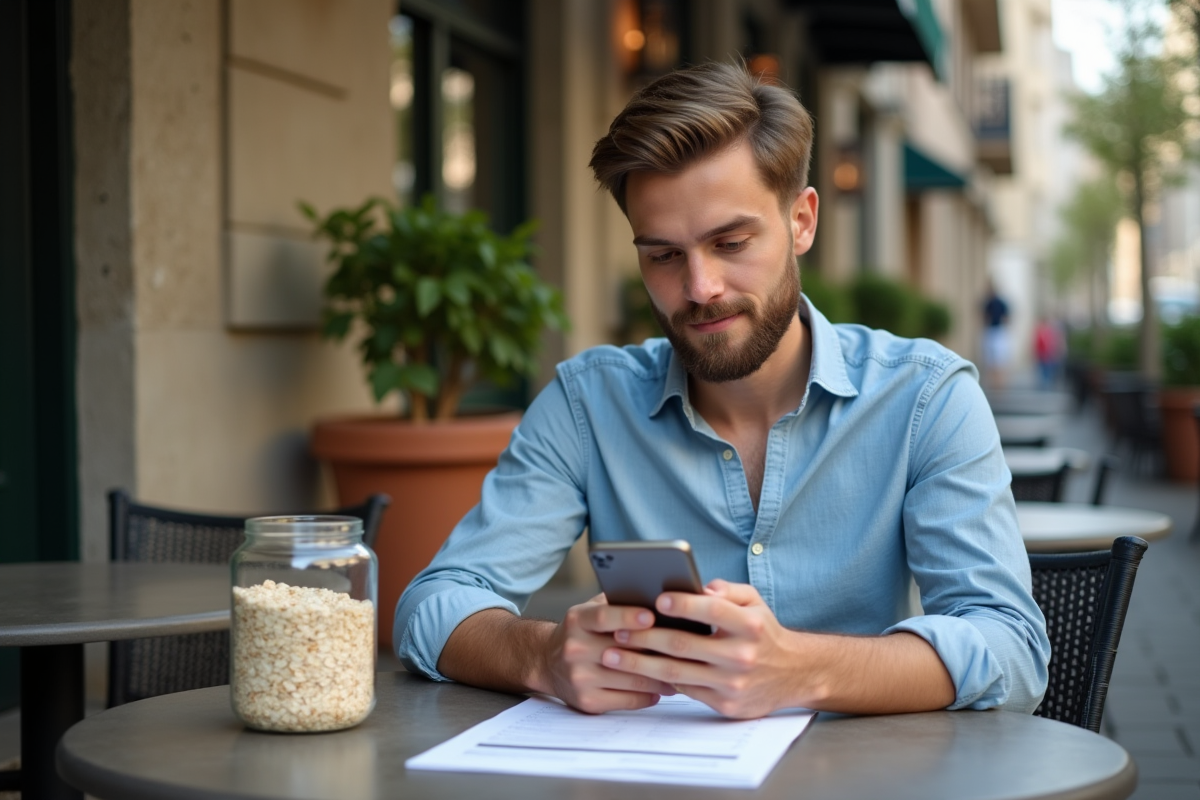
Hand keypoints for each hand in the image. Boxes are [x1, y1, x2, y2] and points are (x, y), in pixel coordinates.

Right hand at [535, 594, 676, 713]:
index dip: (628, 616)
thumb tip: (658, 599)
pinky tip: (661, 689)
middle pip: (623, 652)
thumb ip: (616, 603)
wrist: (547, 663)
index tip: (652, 616)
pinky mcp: (588, 701)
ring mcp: (580, 678)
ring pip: (632, 680)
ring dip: (662, 677)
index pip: (603, 617)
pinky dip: (649, 695)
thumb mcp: (590, 611)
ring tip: (682, 671)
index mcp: (577, 620)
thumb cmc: (582, 632)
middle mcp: (575, 648)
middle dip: (658, 651)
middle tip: (686, 649)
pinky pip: (629, 700)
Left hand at [599, 580, 805, 718]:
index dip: (683, 604)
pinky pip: (685, 690)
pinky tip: (638, 671)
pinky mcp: (726, 705)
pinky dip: (659, 680)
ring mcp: (732, 683)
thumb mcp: (755, 603)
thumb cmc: (765, 633)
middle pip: (684, 645)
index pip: (712, 610)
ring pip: (677, 672)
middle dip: (645, 637)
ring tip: (613, 655)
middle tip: (618, 630)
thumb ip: (727, 590)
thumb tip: (699, 586)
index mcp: (750, 625)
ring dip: (640, 664)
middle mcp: (741, 655)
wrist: (795, 674)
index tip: (656, 598)